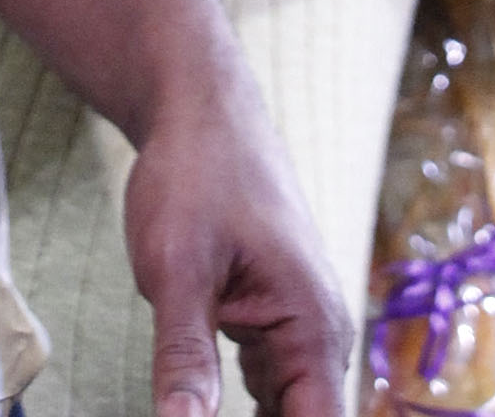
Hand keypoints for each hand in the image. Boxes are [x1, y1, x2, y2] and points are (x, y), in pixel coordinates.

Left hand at [121, 61, 351, 416]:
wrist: (198, 109)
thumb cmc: (194, 173)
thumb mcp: (176, 267)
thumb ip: (183, 357)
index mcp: (313, 328)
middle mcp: (318, 335)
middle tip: (193, 412)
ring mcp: (296, 329)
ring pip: (285, 412)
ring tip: (197, 406)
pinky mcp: (268, 322)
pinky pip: (267, 390)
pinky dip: (243, 410)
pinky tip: (201, 408)